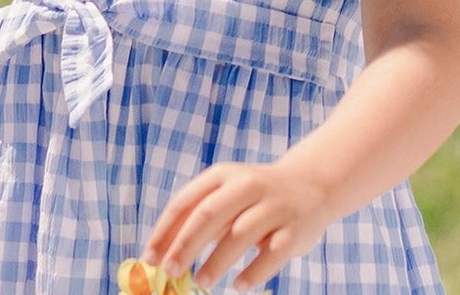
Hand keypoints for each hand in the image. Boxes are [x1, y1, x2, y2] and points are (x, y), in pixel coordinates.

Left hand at [142, 159, 331, 291]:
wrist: (310, 184)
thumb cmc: (253, 196)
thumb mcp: (225, 195)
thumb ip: (197, 218)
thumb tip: (160, 253)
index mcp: (222, 175)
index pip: (186, 201)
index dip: (165, 230)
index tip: (149, 257)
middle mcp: (247, 185)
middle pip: (209, 214)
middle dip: (186, 244)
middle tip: (169, 271)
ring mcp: (273, 206)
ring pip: (240, 234)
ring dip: (217, 261)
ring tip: (200, 282)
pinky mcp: (295, 230)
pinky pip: (272, 254)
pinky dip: (254, 272)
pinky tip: (238, 286)